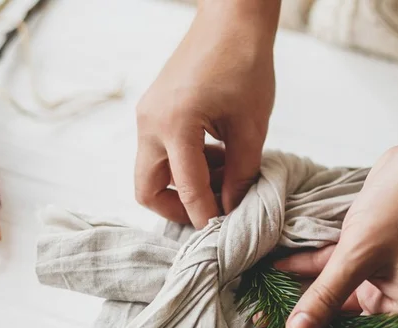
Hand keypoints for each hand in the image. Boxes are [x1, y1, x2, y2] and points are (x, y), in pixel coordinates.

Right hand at [134, 1, 279, 227]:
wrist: (231, 20)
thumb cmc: (245, 64)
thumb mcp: (251, 126)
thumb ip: (241, 174)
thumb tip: (232, 209)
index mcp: (175, 125)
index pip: (187, 190)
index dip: (207, 217)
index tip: (224, 236)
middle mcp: (149, 123)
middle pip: (147, 190)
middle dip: (178, 209)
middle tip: (214, 213)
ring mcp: (146, 116)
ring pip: (152, 172)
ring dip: (183, 185)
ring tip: (224, 177)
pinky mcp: (152, 111)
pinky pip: (159, 152)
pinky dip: (182, 165)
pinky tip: (215, 157)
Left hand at [268, 71, 397, 327]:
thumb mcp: (358, 256)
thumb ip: (325, 296)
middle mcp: (395, 300)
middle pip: (343, 323)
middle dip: (305, 326)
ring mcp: (381, 276)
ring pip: (333, 294)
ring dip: (300, 296)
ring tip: (263, 309)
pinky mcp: (369, 253)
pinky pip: (333, 268)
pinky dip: (308, 268)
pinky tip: (276, 270)